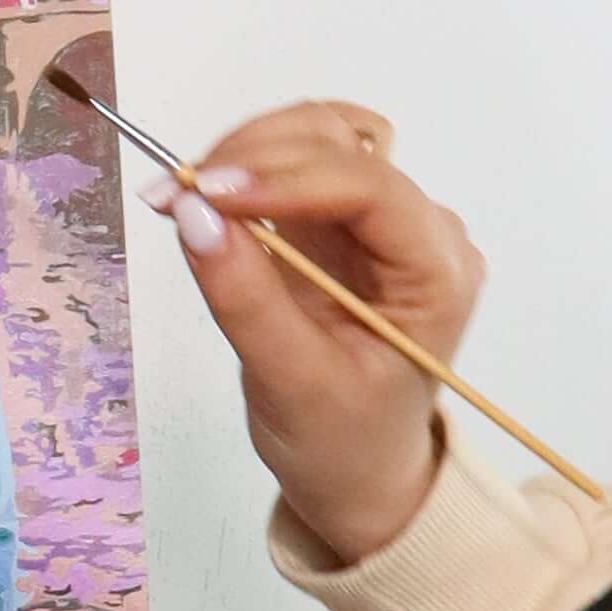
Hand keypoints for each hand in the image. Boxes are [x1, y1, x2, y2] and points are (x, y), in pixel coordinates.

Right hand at [154, 102, 484, 561]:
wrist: (358, 473)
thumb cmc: (340, 442)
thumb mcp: (289, 381)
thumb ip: (244, 296)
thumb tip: (190, 211)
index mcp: (437, 273)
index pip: (368, 187)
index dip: (285, 175)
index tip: (204, 192)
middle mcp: (420, 230)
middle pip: (342, 145)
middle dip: (253, 158)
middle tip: (174, 195)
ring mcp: (380, 220)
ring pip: (316, 137)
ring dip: (245, 152)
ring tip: (182, 196)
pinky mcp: (339, 221)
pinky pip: (293, 163)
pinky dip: (245, 167)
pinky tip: (205, 198)